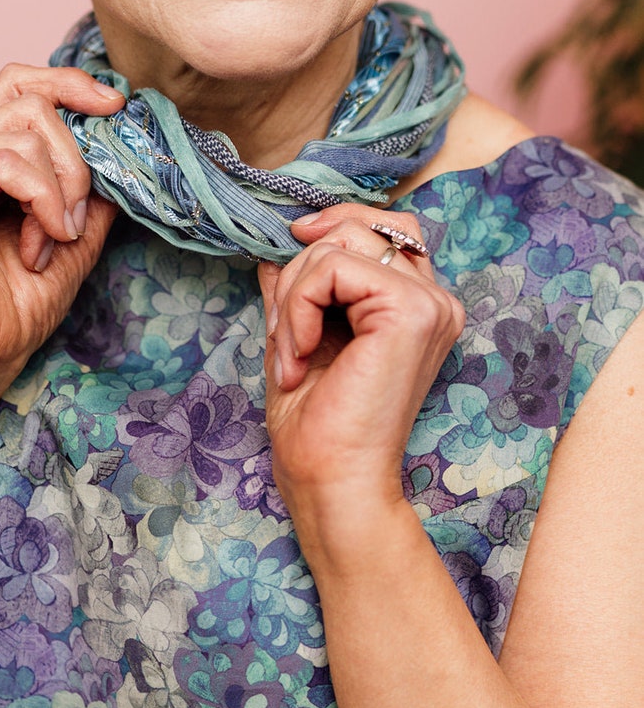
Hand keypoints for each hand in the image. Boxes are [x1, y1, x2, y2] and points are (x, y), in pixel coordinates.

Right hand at [0, 63, 123, 429]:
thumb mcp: (75, 236)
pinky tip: (39, 242)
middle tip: (74, 222)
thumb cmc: (16, 304)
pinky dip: (40, 199)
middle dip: (77, 162)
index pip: (25, 84)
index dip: (71, 85)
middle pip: (34, 103)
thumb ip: (92, 189)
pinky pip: (6, 160)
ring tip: (52, 240)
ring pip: (28, 132)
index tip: (117, 106)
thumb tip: (124, 145)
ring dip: (59, 192)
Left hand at [258, 206, 463, 554]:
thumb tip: (274, 250)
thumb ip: (297, 291)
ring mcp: (429, 304)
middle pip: (363, 226)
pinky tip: (300, 352)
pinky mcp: (411, 311)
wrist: (331, 480)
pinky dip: (299, 305)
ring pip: (340, 244)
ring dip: (294, 295)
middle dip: (302, 266)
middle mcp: (434, 301)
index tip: (286, 256)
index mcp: (416, 309)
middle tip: (284, 330)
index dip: (332, 227)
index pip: (383, 229)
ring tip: (289, 352)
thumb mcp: (299, 339)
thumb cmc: (317, 427)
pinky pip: (334, 267)